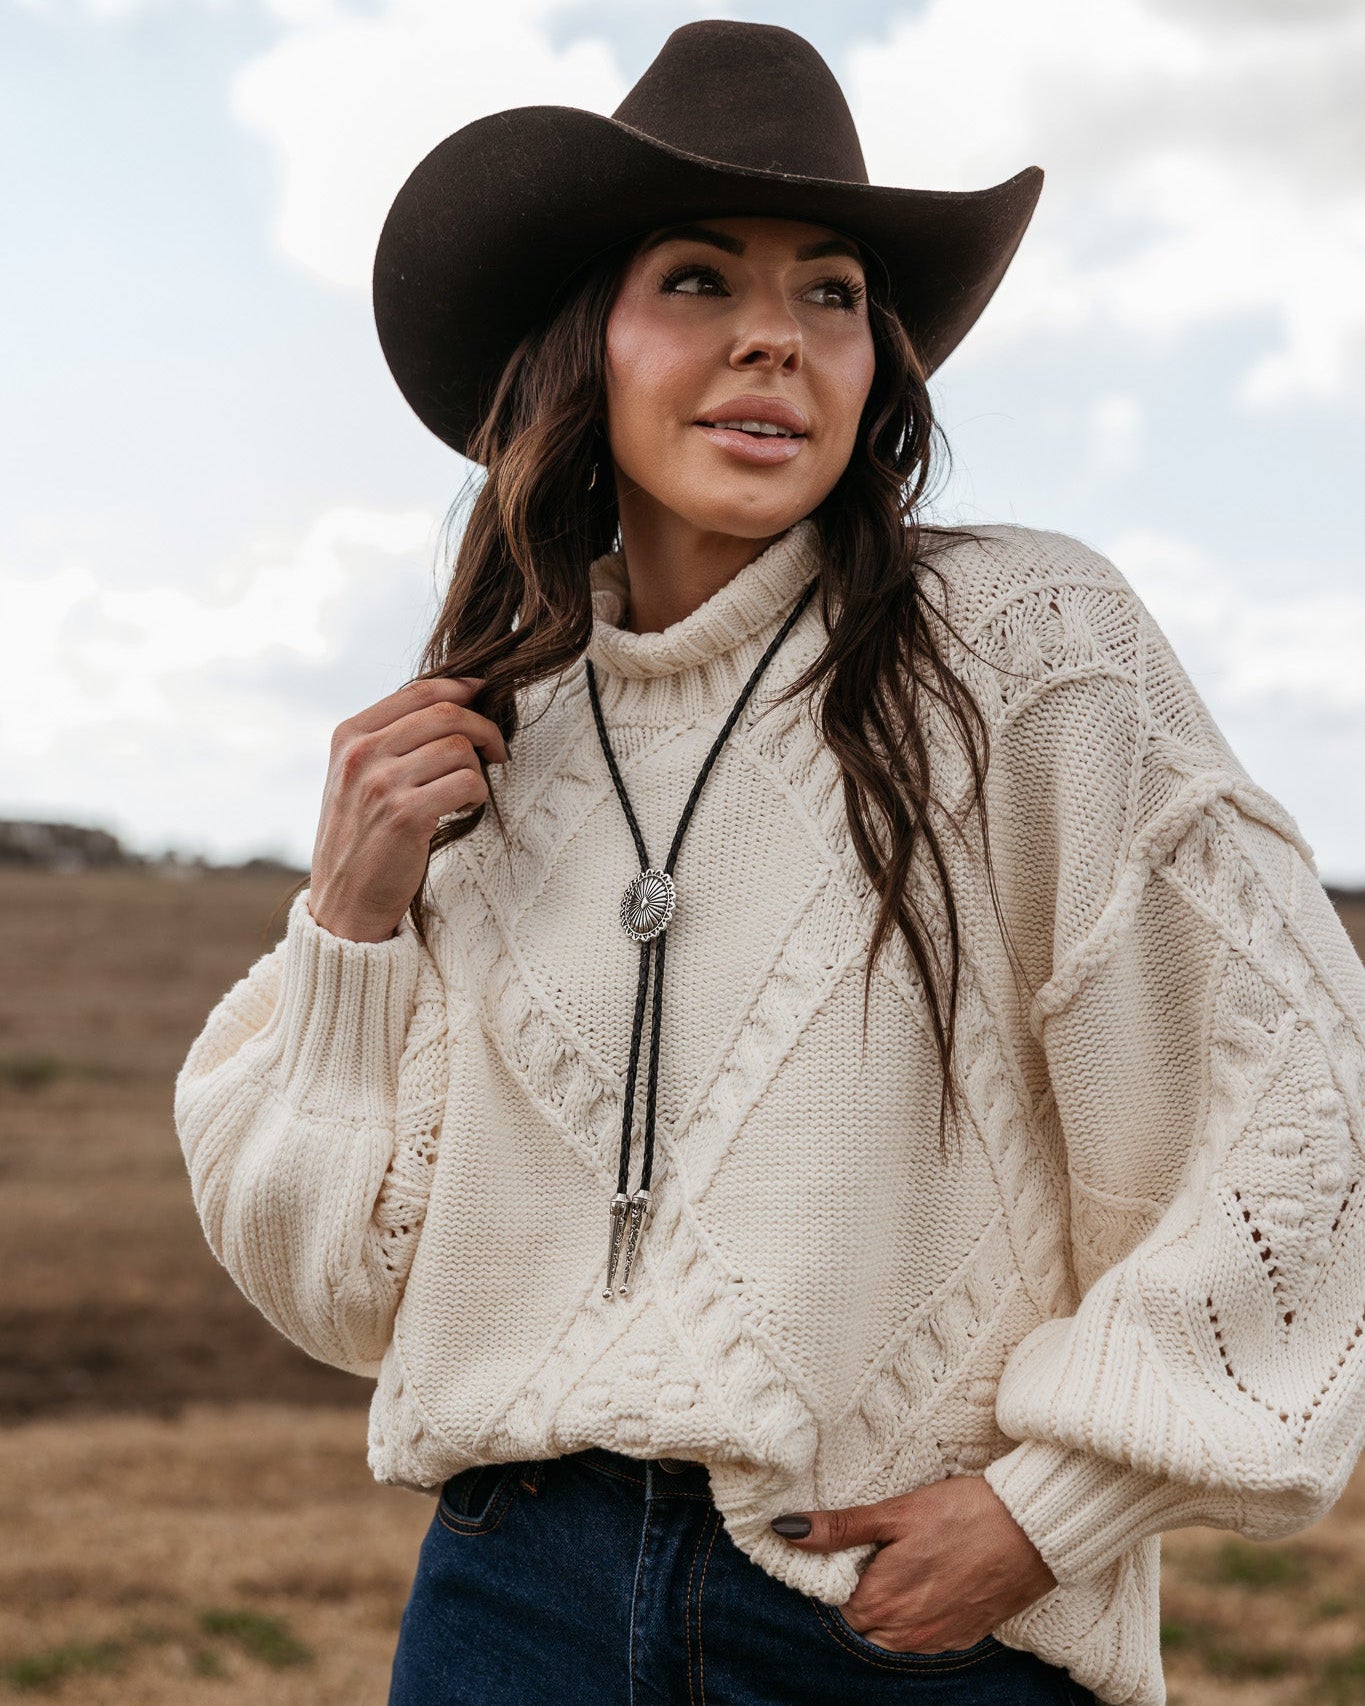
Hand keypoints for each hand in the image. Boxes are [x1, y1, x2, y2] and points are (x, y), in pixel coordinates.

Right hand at [308, 676, 508, 942]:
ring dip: (479, 769)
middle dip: (484, 727)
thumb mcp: (356, 778)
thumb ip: (390, 739)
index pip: (419, 690)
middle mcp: (361, 754)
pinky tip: (464, 809)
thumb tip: (456, 702)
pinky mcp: (406, 815)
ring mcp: (381, 783)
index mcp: (349, 736)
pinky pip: (467, 783)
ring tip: (469, 791)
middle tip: (497, 750)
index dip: (462, 689)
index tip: (484, 700)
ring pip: (460, 747)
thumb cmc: (361, 838)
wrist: (343, 903)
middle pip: (446, 712)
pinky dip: (478, 794)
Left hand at [771, 1474, 1056, 1652]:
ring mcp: (936, 1640)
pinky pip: (925, 1637)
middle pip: (862, 1623)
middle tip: (879, 1552)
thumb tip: (786, 1530)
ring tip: (906, 1563)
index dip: (837, 1575)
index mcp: (880, 1602)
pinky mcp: (963, 1637)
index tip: (849, 1549)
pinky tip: (932, 1580)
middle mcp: (905, 1633)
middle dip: (861, 1593)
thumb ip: (840, 1528)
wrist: (1032, 1530)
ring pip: (892, 1635)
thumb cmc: (962, 1513)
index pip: (835, 1604)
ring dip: (889, 1607)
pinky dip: (919, 1615)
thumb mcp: (895, 1512)